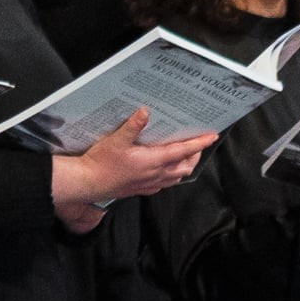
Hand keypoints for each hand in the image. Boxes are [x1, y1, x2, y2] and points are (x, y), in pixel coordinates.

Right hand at [52, 107, 216, 227]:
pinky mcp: (142, 189)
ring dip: (185, 166)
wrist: (88, 183)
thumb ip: (133, 126)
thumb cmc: (101, 163)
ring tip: (185, 156)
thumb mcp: (115, 140)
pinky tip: (164, 170)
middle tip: (197, 144)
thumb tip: (145, 112)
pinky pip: (165, 183)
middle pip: (186, 166)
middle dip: (195, 155)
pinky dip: (171, 176)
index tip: (211, 136)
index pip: (183, 151)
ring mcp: (150, 183)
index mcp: (153, 160)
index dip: (199, 143)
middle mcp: (156, 174)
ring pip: (177, 177)